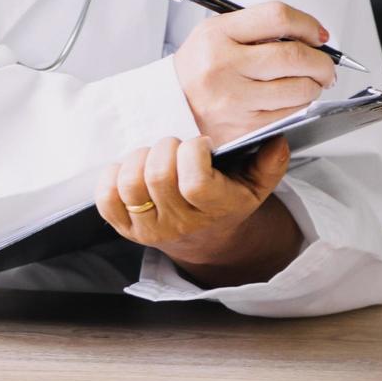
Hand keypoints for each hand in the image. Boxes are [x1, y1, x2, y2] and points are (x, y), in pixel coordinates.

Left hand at [95, 136, 298, 281]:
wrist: (206, 239)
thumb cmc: (227, 200)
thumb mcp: (256, 185)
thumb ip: (269, 164)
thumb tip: (276, 141)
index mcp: (214, 211)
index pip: (194, 183)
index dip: (192, 154)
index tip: (199, 145)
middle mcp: (179, 225)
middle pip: (157, 177)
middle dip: (165, 148)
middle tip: (175, 146)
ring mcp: (149, 230)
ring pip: (129, 184)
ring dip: (138, 158)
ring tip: (154, 156)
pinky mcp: (124, 228)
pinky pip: (106, 198)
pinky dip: (113, 175)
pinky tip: (132, 170)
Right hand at [172, 1, 336, 142]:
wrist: (169, 104)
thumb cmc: (198, 67)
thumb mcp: (216, 33)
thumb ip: (258, 27)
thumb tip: (310, 35)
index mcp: (217, 35)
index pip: (277, 17)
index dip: (307, 24)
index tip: (317, 35)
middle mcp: (223, 66)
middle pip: (294, 55)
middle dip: (322, 61)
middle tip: (325, 64)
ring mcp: (233, 99)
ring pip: (299, 88)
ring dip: (314, 85)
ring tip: (310, 82)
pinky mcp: (243, 126)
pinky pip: (290, 113)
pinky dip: (300, 106)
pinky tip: (293, 100)